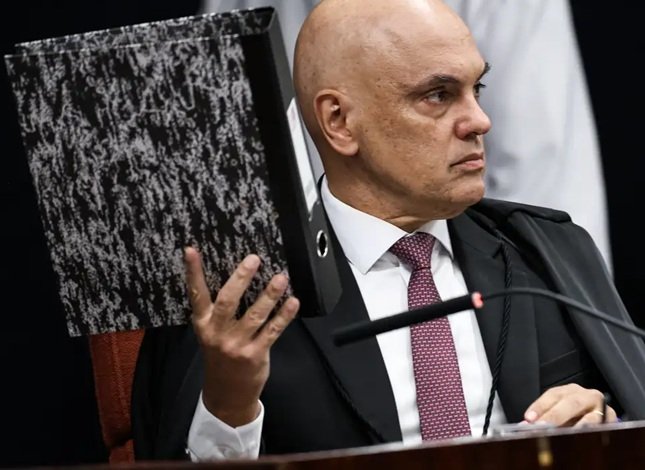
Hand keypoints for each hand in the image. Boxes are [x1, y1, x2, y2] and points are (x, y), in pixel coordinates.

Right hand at [185, 247, 299, 426]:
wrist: (226, 395)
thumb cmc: (221, 357)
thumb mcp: (211, 334)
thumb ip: (218, 311)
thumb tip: (237, 277)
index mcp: (203, 324)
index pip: (196, 294)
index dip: (193, 272)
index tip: (191, 250)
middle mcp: (217, 332)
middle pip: (228, 300)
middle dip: (241, 278)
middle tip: (253, 259)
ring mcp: (236, 344)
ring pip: (255, 314)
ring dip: (269, 294)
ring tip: (280, 278)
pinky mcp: (255, 354)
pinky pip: (272, 330)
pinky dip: (284, 315)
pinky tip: (293, 302)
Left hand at [523, 384, 616, 426]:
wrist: (599, 419)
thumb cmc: (575, 416)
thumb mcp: (559, 414)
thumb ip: (544, 418)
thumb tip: (526, 425)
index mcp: (570, 391)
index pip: (553, 395)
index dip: (540, 406)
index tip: (529, 418)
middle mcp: (586, 395)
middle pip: (571, 402)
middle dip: (555, 415)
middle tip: (542, 426)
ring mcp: (601, 408)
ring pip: (589, 417)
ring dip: (575, 427)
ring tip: (565, 434)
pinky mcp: (612, 420)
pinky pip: (602, 427)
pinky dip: (591, 433)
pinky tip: (582, 437)